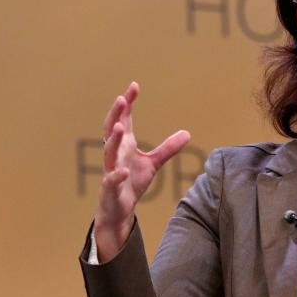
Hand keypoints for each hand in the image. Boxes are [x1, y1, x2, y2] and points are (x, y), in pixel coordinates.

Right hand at [94, 81, 189, 259]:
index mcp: (124, 144)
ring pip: (109, 152)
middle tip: (121, 99)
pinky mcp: (111, 188)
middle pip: (112, 130)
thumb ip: (168, 148)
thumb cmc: (132, 182)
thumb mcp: (153, 163)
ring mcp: (111, 169)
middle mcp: (115, 154)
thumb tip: (187, 133)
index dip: (128, 103)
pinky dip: (117, 175)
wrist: (119, 209)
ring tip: (119, 126)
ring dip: (113, 140)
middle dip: (116, 114)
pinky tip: (124, 171)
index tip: (134, 86)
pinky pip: (112, 180)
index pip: (124, 119)